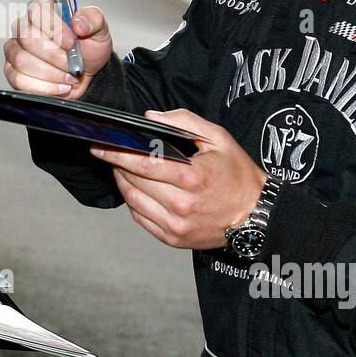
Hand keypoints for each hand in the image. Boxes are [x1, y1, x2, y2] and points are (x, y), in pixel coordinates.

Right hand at [4, 0, 112, 99]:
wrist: (85, 74)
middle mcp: (24, 26)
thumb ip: (93, 19)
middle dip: (53, 55)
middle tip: (72, 64)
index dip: (54, 28)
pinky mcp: (12, 71)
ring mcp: (15, 49)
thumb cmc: (87, 48)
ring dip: (50, 73)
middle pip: (26, 37)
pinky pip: (19, 80)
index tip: (71, 42)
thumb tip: (78, 22)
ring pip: (21, 60)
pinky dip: (44, 87)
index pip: (37, 10)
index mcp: (43, 9)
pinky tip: (59, 86)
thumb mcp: (99, 30)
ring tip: (69, 77)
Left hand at [90, 108, 266, 249]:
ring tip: (121, 169)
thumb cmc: (238, 175)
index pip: (143, 163)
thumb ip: (183, 122)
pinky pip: (141, 218)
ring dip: (122, 183)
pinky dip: (133, 202)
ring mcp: (176, 226)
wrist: (256, 215)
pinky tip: (137, 189)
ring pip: (133, 201)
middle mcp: (182, 205)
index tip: (100, 145)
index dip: (117, 153)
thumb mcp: (218, 139)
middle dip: (116, 165)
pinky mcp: (173, 239)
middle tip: (109, 152)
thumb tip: (150, 117)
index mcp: (192, 178)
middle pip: (134, 182)